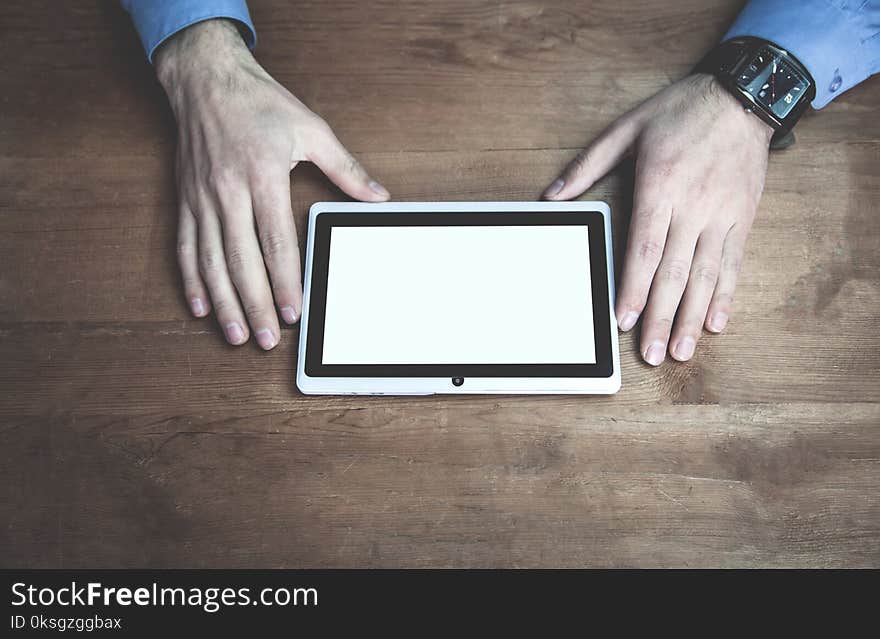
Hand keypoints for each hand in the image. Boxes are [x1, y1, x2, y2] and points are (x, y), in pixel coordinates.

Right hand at [156, 19, 389, 348]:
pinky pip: (185, 247)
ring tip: (237, 334)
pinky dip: (191, 280)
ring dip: (224, 303)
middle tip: (267, 339)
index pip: (275, 242)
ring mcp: (202, 199)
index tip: (294, 311)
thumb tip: (377, 195)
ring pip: (211, 262)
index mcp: (263, 176)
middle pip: (242, 261)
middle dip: (255, 305)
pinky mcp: (185, 200)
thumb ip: (346, 168)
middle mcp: (228, 192)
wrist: (206, 79)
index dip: (283, 281)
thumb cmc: (259, 103)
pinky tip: (200, 306)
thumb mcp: (311, 129)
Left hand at [544, 74, 772, 364]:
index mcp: (660, 186)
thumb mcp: (626, 128)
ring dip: (691, 316)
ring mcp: (721, 215)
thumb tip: (553, 195)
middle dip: (660, 317)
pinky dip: (724, 295)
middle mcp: (693, 206)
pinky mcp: (743, 218)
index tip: (624, 320)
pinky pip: (733, 263)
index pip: (645, 249)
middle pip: (673, 272)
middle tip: (650, 354)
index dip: (634, 287)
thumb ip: (588, 165)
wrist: (743, 96)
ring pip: (704, 275)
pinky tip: (715, 322)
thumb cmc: (680, 112)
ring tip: (681, 350)